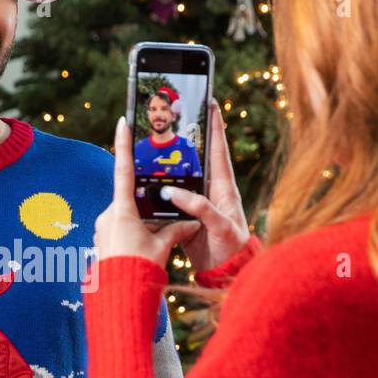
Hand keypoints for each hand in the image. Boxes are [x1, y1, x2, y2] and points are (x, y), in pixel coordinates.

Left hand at [93, 117, 203, 268]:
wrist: (119, 297)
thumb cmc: (139, 269)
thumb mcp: (162, 247)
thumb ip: (175, 230)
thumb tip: (190, 223)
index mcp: (122, 211)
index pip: (123, 170)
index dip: (124, 145)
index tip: (122, 123)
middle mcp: (107, 216)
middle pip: (130, 199)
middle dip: (147, 205)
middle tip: (160, 217)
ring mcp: (102, 229)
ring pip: (127, 216)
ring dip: (143, 223)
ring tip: (154, 242)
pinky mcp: (102, 241)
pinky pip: (121, 229)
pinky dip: (135, 234)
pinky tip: (144, 250)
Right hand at [159, 99, 250, 272]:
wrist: (225, 274)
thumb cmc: (231, 249)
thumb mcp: (220, 226)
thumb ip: (200, 208)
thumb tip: (175, 192)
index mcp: (224, 189)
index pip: (219, 151)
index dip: (215, 127)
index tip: (211, 103)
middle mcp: (210, 192)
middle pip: (198, 159)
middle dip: (188, 138)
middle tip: (176, 117)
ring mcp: (197, 204)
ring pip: (180, 177)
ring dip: (168, 164)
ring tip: (155, 144)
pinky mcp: (185, 217)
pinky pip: (170, 199)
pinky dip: (160, 190)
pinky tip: (146, 182)